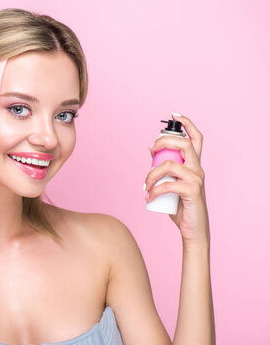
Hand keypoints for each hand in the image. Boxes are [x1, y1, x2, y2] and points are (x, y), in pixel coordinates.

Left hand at [145, 114, 209, 243]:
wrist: (192, 229)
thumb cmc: (180, 207)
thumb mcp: (171, 185)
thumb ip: (165, 172)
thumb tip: (152, 156)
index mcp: (194, 165)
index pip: (196, 139)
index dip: (187, 124)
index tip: (174, 115)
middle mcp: (198, 169)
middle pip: (184, 144)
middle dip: (163, 142)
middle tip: (149, 150)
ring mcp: (196, 179)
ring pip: (170, 164)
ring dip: (151, 174)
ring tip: (145, 186)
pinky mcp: (192, 191)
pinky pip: (168, 184)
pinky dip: (154, 190)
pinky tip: (148, 197)